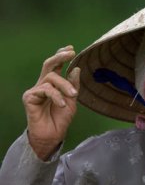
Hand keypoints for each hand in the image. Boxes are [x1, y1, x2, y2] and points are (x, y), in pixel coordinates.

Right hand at [22, 45, 79, 160]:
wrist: (52, 135)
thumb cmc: (61, 118)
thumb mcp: (72, 100)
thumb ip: (73, 85)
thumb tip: (76, 68)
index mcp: (53, 83)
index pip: (56, 66)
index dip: (62, 55)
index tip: (71, 49)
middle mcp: (43, 84)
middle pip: (49, 64)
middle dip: (60, 56)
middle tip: (71, 53)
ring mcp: (36, 90)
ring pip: (51, 78)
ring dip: (65, 85)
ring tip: (73, 95)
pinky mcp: (29, 97)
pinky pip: (45, 90)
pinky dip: (56, 95)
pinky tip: (63, 104)